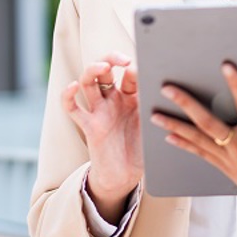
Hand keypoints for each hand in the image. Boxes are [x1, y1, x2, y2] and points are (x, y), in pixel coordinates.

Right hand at [63, 54, 141, 222]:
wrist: (126, 177)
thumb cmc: (142, 150)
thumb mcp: (154, 126)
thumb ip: (157, 108)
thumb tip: (167, 90)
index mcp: (131, 97)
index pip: (130, 74)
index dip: (135, 68)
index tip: (145, 66)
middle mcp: (113, 100)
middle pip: (105, 70)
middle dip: (112, 58)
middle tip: (123, 60)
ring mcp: (99, 111)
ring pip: (88, 82)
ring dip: (93, 70)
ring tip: (103, 66)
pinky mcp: (88, 126)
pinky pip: (73, 108)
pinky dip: (68, 96)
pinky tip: (72, 86)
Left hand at [150, 63, 236, 231]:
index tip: (226, 66)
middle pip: (207, 122)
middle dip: (186, 104)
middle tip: (168, 88)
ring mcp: (228, 159)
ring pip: (196, 138)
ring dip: (174, 125)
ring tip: (154, 113)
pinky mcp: (224, 167)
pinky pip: (199, 153)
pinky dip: (183, 143)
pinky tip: (168, 135)